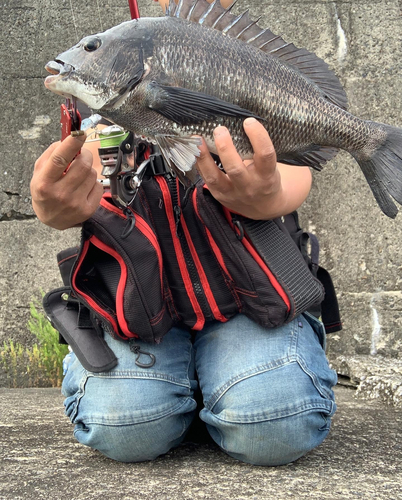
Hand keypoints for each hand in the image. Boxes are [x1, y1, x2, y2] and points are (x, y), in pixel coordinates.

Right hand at [30, 134, 102, 229]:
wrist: (51, 219)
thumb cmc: (45, 191)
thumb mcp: (39, 172)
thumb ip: (51, 154)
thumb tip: (69, 139)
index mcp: (44, 182)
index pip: (59, 159)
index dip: (72, 144)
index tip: (79, 133)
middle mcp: (60, 194)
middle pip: (82, 165)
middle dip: (85, 155)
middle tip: (81, 155)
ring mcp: (75, 203)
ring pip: (92, 174)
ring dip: (88, 170)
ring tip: (79, 176)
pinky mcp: (88, 210)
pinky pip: (99, 187)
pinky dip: (93, 183)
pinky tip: (84, 188)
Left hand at [195, 118, 311, 218]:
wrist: (264, 207)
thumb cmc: (266, 178)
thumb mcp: (269, 166)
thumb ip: (257, 150)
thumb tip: (241, 121)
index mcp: (267, 176)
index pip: (265, 155)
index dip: (258, 137)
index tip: (249, 121)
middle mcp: (249, 186)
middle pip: (235, 168)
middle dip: (225, 148)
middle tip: (220, 129)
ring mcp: (232, 193)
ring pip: (215, 177)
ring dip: (204, 157)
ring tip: (197, 139)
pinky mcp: (219, 195)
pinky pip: (206, 180)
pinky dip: (198, 164)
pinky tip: (193, 150)